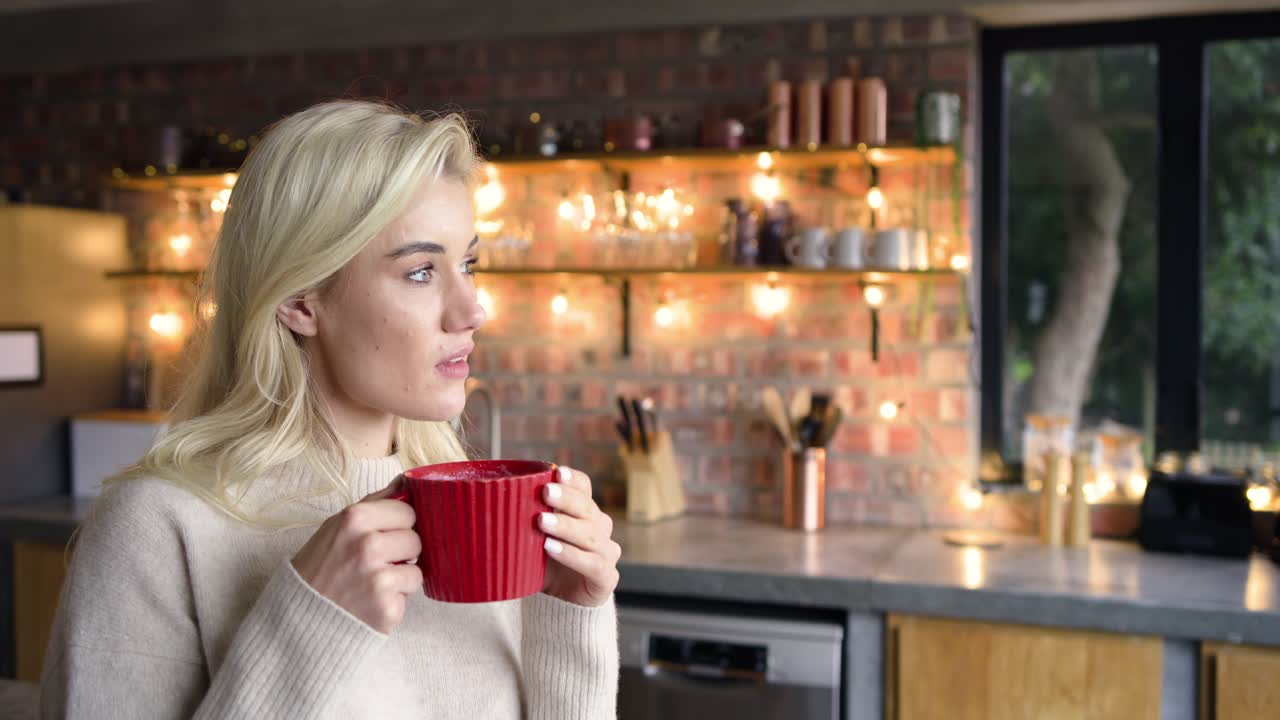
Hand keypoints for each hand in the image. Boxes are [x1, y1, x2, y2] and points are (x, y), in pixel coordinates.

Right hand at [291, 476, 422, 633]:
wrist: (298, 617)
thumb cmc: (321, 567)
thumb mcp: (338, 525)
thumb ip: (375, 502)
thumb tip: (407, 480)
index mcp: (356, 518)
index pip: (408, 512)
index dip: (398, 525)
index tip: (381, 536)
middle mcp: (368, 546)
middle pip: (416, 539)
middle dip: (401, 552)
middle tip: (375, 563)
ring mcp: (378, 579)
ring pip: (417, 569)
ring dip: (400, 578)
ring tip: (372, 583)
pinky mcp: (386, 609)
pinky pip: (410, 596)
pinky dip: (394, 601)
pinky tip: (370, 601)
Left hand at [538, 466, 620, 606]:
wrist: (559, 603)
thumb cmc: (544, 563)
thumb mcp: (533, 537)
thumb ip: (524, 518)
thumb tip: (489, 496)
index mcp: (585, 511)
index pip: (584, 488)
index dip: (573, 480)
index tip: (556, 472)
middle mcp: (600, 527)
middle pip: (587, 508)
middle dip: (566, 499)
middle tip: (545, 493)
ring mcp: (607, 552)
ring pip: (590, 535)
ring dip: (565, 527)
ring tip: (541, 523)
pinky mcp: (606, 577)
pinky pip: (593, 563)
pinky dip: (571, 555)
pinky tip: (551, 548)